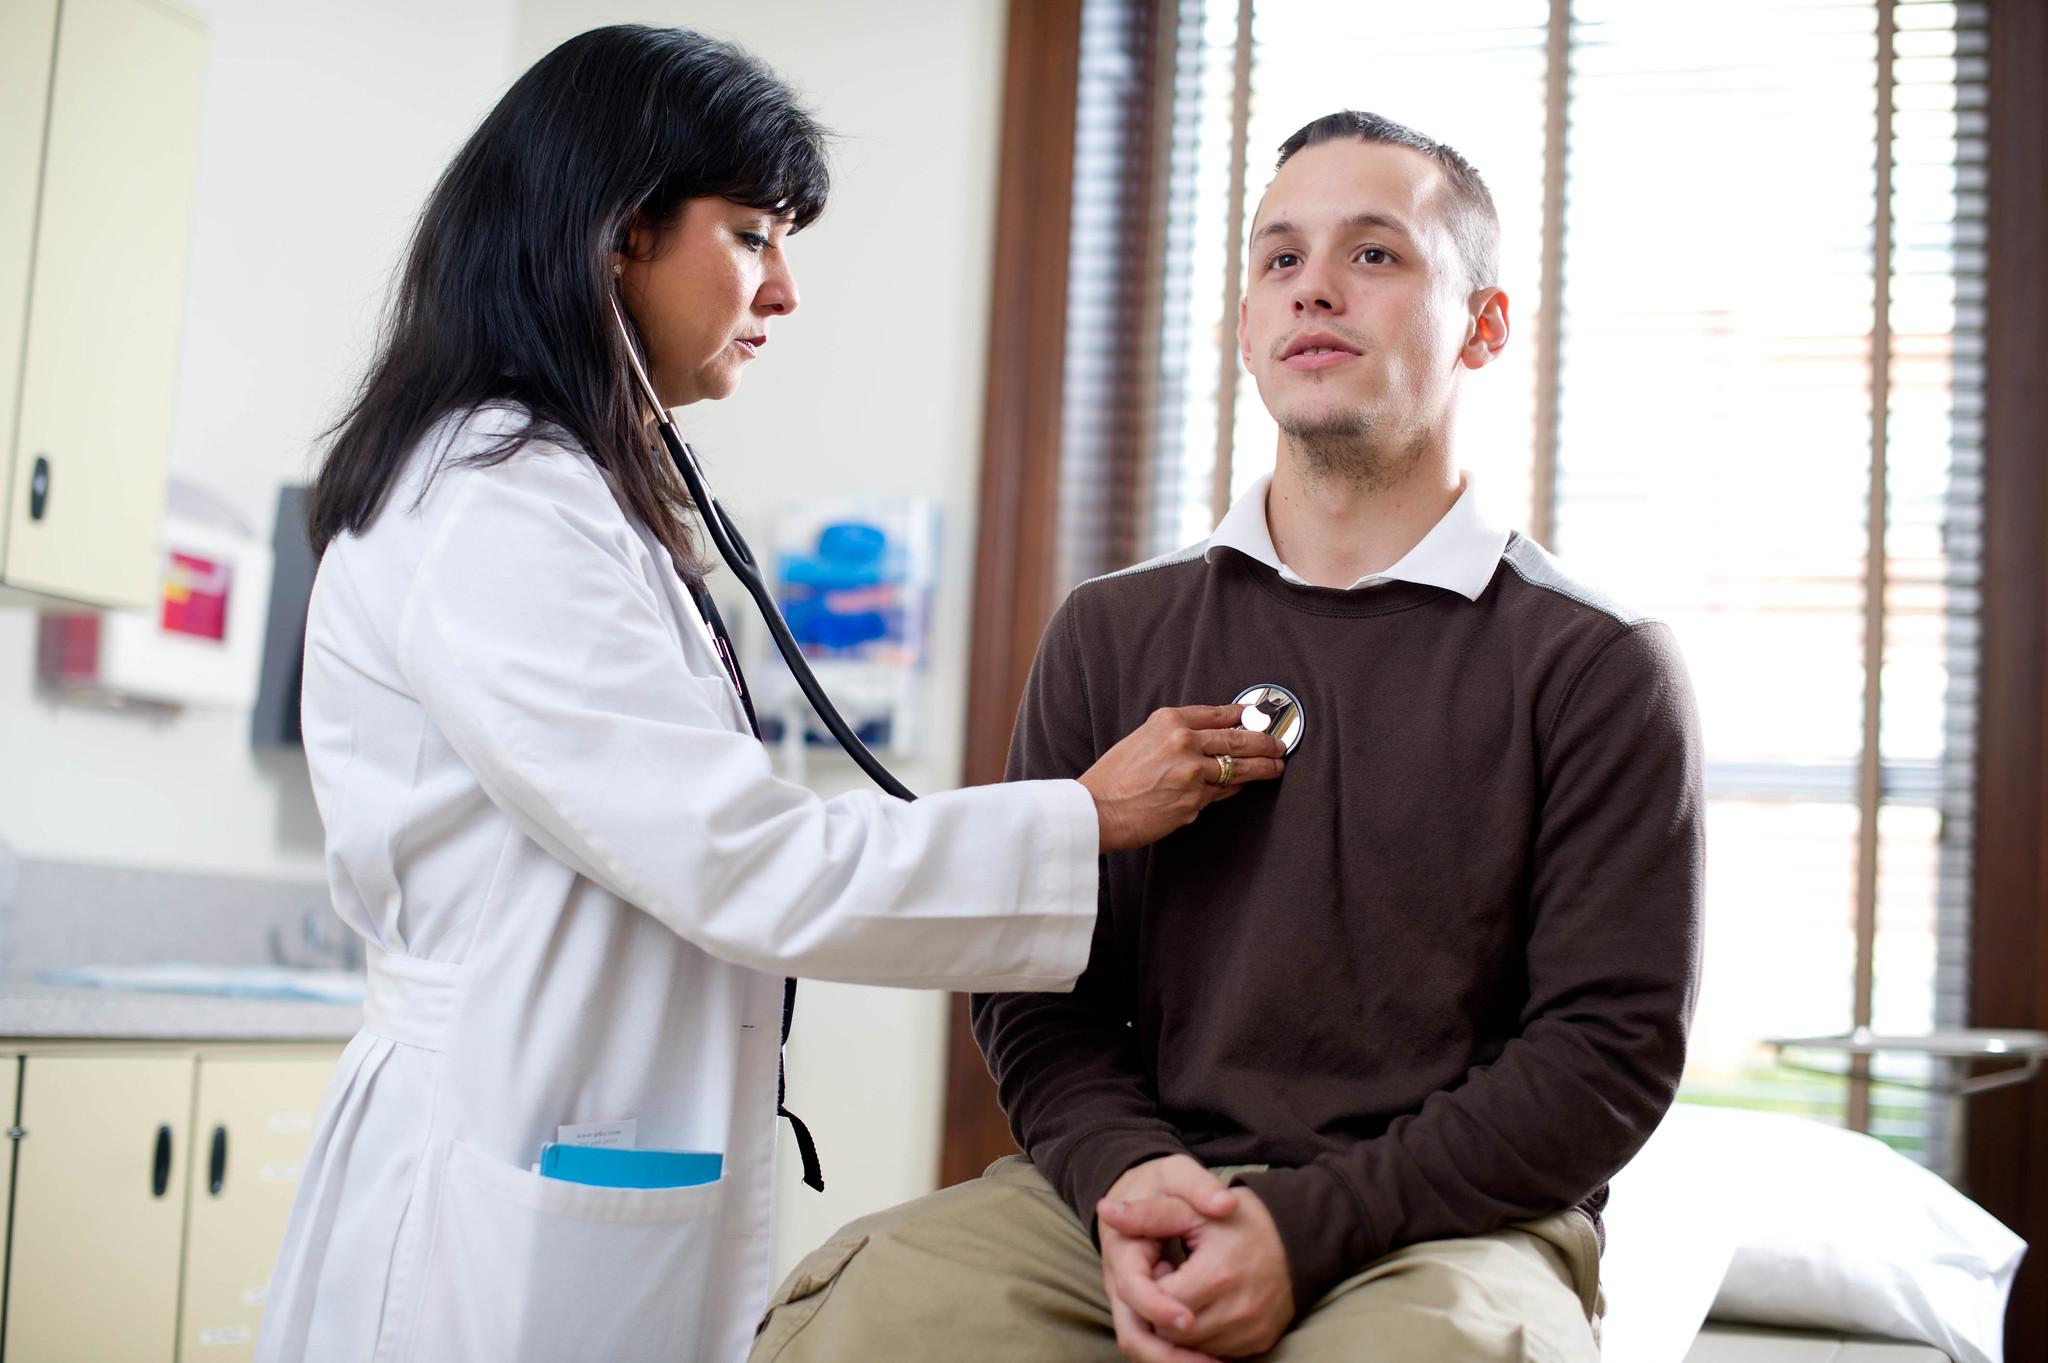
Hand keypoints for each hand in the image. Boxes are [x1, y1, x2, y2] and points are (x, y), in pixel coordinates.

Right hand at [1079, 705, 1285, 852]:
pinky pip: (1224, 792)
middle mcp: (1184, 743)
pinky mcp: (1195, 802)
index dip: (1245, 715)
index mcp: (1168, 721)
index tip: (1258, 717)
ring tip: (1276, 766)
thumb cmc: (1113, 777)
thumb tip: (1209, 734)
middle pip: (1238, 738)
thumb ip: (1174, 733)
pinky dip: (1237, 787)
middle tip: (1279, 744)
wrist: (1097, 810)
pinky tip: (1246, 785)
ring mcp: (1192, 774)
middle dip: (1266, 742)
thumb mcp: (1141, 738)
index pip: (1219, 713)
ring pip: (1240, 768)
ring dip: (1264, 767)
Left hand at [1099, 1183, 1293, 1358]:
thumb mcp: (1191, 1208)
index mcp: (1217, 1276)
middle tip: (1174, 1279)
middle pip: (1171, 1332)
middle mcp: (1237, 1311)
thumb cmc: (1238, 1220)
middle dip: (1162, 1309)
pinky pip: (1215, 1353)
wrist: (1296, 1237)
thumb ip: (1147, 1213)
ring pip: (1190, 1349)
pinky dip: (1203, 1338)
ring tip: (1191, 1291)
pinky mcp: (1258, 1345)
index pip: (1158, 1303)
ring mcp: (1250, 1333)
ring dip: (1180, 1327)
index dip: (1151, 1286)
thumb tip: (1105, 1209)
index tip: (1162, 1266)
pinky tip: (1206, 1308)